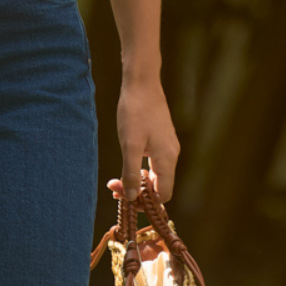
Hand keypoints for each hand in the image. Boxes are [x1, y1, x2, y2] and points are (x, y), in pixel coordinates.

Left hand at [110, 77, 180, 204]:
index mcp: (167, 159)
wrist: (142, 83)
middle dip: (137, 192)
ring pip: (154, 175)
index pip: (164, 194)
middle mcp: (171, 155)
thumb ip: (130, 173)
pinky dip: (138, 168)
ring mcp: (167, 147)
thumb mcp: (129, 145)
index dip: (146, 202)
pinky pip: (152, 163)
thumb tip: (132, 198)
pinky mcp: (161, 139)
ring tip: (115, 180)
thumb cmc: (135, 112)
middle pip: (158, 186)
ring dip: (135, 180)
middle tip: (114, 188)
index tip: (125, 198)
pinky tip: (125, 164)